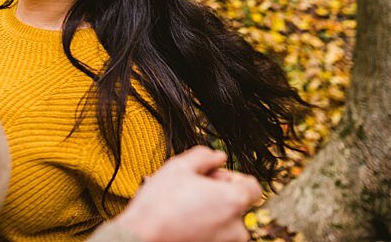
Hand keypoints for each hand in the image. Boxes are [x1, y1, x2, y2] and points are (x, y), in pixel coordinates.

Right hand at [112, 146, 261, 241]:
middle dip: (219, 197)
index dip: (232, 179)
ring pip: (224, 225)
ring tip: (182, 208)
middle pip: (237, 206)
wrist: (137, 240)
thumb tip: (217, 157)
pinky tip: (181, 222)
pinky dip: (202, 229)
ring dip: (209, 214)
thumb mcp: (179, 167)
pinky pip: (213, 237)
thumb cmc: (157, 208)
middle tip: (193, 192)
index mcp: (234, 202)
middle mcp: (235, 228)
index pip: (253, 188)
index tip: (215, 179)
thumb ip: (205, 156)